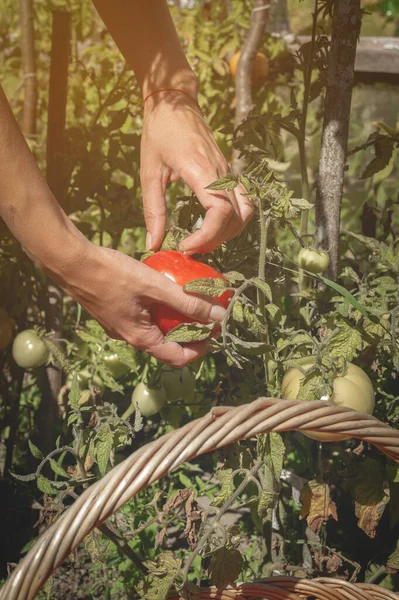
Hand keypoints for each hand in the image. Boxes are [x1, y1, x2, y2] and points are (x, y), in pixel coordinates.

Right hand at [50, 237, 225, 366]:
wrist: (71, 262)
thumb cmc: (112, 274)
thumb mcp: (155, 286)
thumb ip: (187, 301)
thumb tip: (220, 315)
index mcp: (141, 338)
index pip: (177, 359)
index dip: (200, 350)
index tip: (214, 332)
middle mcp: (130, 337)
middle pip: (167, 345)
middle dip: (190, 333)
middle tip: (206, 313)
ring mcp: (120, 325)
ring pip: (155, 330)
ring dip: (174, 319)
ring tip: (189, 300)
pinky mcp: (114, 311)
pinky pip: (143, 317)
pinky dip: (159, 309)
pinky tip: (164, 288)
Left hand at [140, 93, 253, 253]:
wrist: (175, 102)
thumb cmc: (159, 133)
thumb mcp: (149, 173)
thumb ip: (153, 210)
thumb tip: (153, 244)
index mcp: (201, 170)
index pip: (221, 212)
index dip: (207, 236)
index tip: (185, 246)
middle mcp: (221, 173)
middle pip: (234, 218)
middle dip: (214, 241)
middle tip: (189, 248)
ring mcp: (228, 172)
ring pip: (244, 213)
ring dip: (227, 233)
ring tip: (202, 240)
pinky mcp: (228, 173)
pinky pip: (243, 202)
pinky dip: (234, 221)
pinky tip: (213, 226)